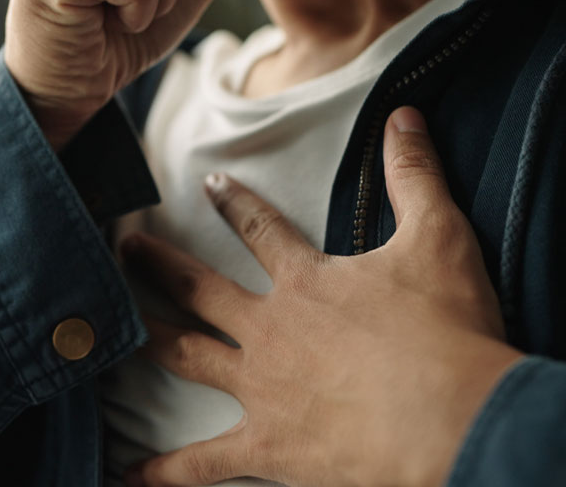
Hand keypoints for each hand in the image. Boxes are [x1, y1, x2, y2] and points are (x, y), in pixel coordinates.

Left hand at [121, 107, 523, 486]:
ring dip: (149, 339)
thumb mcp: (440, 239)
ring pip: (187, 357)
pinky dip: (165, 472)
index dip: (233, 202)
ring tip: (112, 332)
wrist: (453, 419)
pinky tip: (130, 477)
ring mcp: (261, 389)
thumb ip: (416, 176)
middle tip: (124, 247)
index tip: (206, 183)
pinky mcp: (267, 447)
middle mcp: (270, 330)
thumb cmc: (448, 332)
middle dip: (159, 266)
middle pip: (200, 290)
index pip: (260, 229)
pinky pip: (203, 463)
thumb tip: (405, 115)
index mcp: (306, 282)